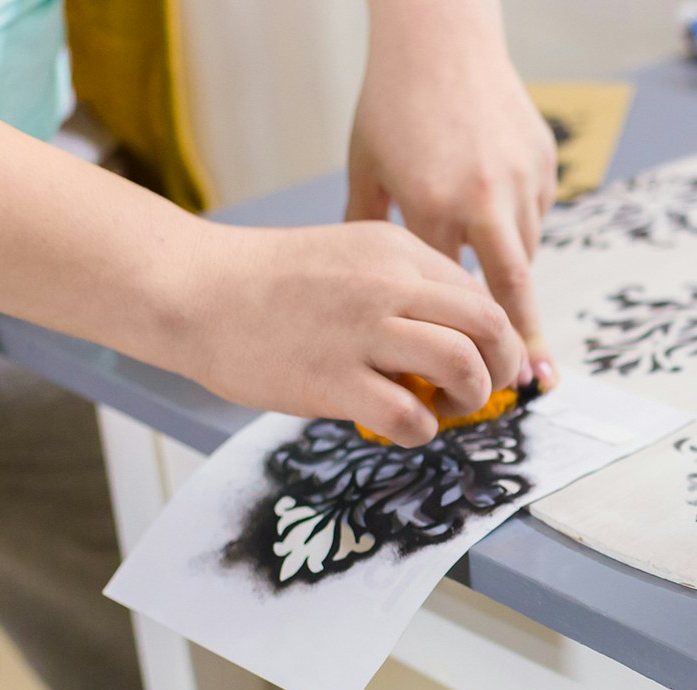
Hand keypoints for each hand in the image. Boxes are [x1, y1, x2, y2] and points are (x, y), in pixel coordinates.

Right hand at [174, 220, 522, 447]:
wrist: (194, 290)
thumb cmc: (271, 283)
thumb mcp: (351, 258)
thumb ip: (405, 287)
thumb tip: (461, 336)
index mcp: (397, 251)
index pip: (480, 295)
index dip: (496, 338)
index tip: (487, 362)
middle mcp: (389, 285)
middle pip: (488, 326)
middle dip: (502, 367)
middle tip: (482, 389)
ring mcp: (361, 332)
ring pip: (462, 365)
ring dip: (468, 398)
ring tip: (442, 407)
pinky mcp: (333, 379)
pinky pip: (410, 416)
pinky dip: (422, 431)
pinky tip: (404, 427)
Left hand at [347, 0, 558, 387]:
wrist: (440, 38)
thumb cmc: (392, 104)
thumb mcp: (367, 168)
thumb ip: (369, 228)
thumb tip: (375, 289)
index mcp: (433, 204)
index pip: (449, 289)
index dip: (454, 331)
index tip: (471, 375)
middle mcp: (483, 197)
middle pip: (511, 289)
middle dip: (525, 340)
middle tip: (536, 384)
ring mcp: (519, 180)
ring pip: (525, 250)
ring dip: (509, 271)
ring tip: (490, 274)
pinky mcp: (543, 163)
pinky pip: (536, 213)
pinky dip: (517, 223)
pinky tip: (492, 205)